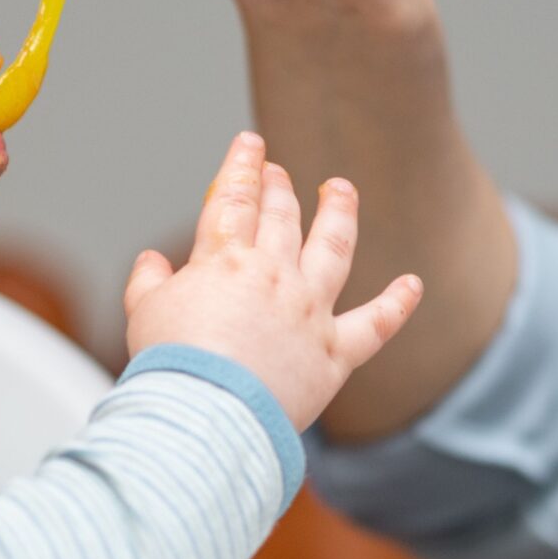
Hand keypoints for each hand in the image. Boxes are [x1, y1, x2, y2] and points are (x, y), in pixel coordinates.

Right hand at [122, 131, 421, 427]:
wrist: (208, 413)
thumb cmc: (171, 367)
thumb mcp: (144, 315)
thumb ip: (149, 282)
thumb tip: (151, 261)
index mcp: (224, 262)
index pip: (234, 200)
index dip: (242, 167)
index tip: (250, 144)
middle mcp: (274, 276)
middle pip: (281, 217)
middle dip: (279, 188)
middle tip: (278, 172)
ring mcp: (310, 311)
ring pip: (334, 248)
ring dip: (340, 214)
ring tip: (341, 189)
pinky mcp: (334, 352)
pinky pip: (375, 324)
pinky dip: (397, 304)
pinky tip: (413, 285)